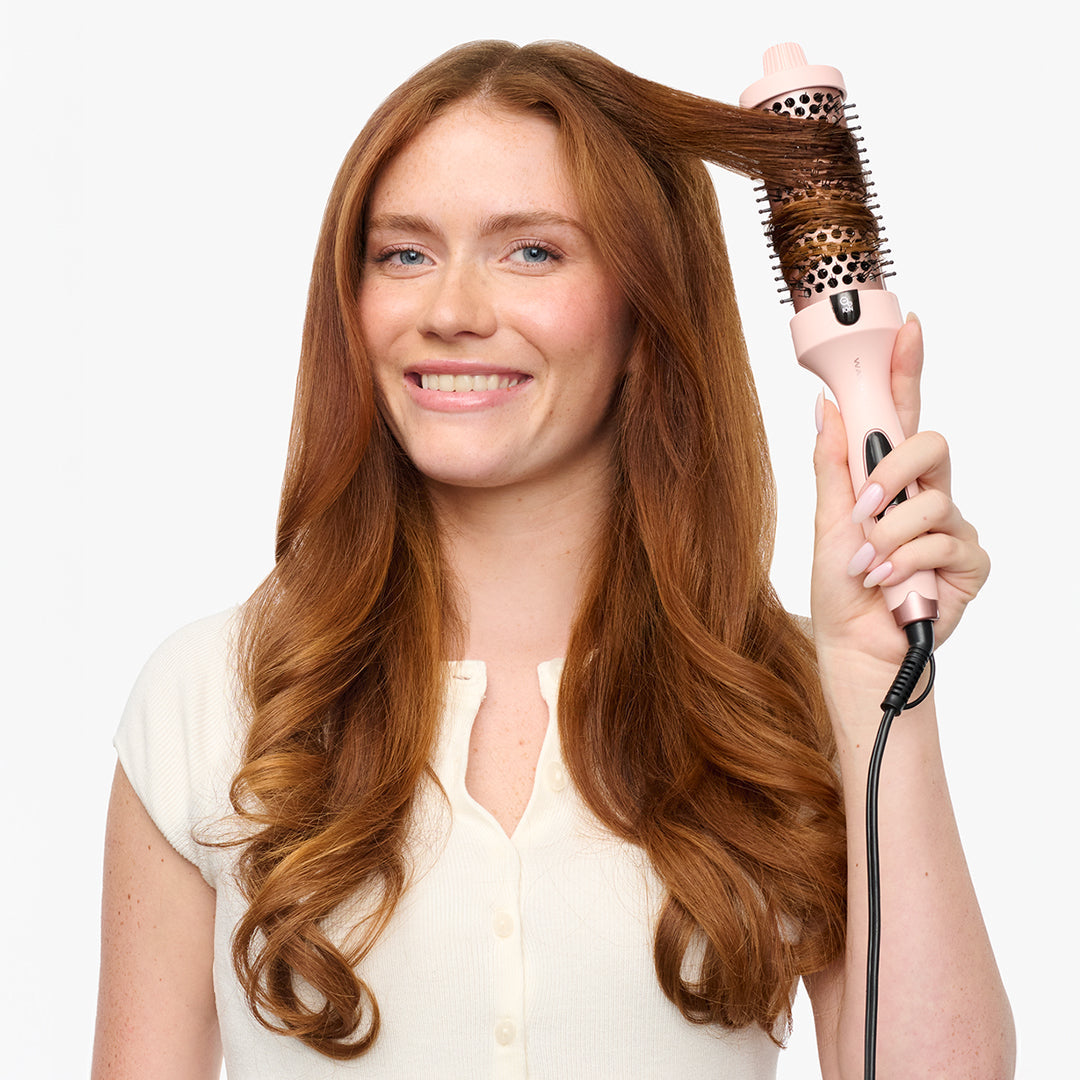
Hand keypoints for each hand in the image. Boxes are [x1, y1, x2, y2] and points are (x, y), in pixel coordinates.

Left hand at [809, 314, 989, 671]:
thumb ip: (832, 464)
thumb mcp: (826, 520)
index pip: (903, 415)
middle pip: (931, 444)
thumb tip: (826, 406)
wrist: (853, 643)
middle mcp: (925, 495)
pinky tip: (889, 581)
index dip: (907, 370)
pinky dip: (905, 563)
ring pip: (930, 501)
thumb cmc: (838, 585)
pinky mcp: (969, 562)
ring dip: (887, 535)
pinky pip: (943, 542)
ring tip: (866, 564)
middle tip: (862, 504)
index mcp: (888, 478)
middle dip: (892, 470)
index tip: (907, 328)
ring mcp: (950, 528)